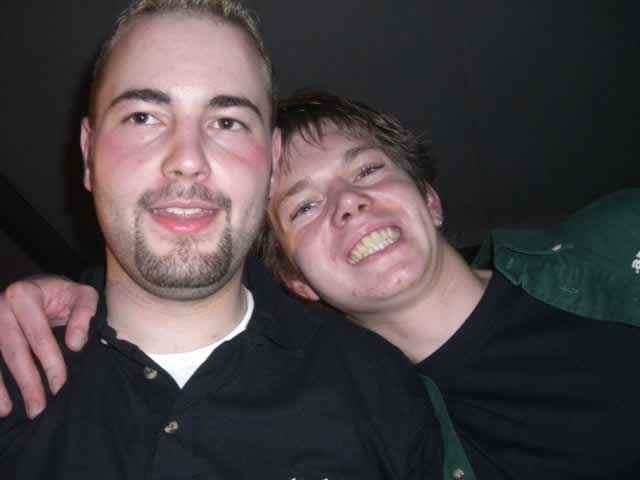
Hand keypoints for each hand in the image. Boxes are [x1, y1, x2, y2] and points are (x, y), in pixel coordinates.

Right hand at [0, 275, 97, 417]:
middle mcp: (0, 306)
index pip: (39, 335)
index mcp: (24, 294)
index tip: (60, 386)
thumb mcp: (82, 295)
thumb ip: (84, 314)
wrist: (37, 287)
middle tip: (38, 409)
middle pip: (13, 350)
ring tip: (8, 412)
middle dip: (27, 382)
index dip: (50, 362)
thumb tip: (75, 344)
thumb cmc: (62, 294)